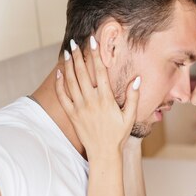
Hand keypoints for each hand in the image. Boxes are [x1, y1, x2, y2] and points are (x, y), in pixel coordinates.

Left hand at [55, 37, 139, 160]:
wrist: (103, 153)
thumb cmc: (118, 134)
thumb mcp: (130, 116)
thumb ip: (133, 96)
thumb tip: (137, 79)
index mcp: (106, 99)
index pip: (100, 71)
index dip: (96, 54)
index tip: (93, 41)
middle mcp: (91, 101)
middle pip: (82, 73)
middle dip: (78, 55)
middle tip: (75, 42)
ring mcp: (79, 108)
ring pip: (71, 82)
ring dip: (69, 66)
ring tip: (68, 52)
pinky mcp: (72, 115)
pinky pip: (63, 97)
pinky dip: (59, 84)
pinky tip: (59, 73)